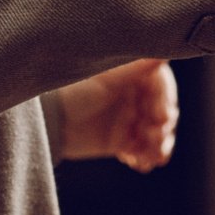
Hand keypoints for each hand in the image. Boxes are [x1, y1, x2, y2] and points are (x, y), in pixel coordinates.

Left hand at [51, 59, 177, 170]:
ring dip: (158, 146)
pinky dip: (144, 157)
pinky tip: (141, 164)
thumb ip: (138, 67)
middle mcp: (135, 96)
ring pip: (155, 134)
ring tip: (152, 158)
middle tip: (155, 137)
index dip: (166, 101)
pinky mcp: (121, 140)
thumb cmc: (73, 92)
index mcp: (134, 76)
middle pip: (161, 112)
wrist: (48, 121)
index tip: (163, 116)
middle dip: (162, 128)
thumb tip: (166, 50)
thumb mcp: (108, 80)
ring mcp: (129, 119)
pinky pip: (141, 150)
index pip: (161, 87)